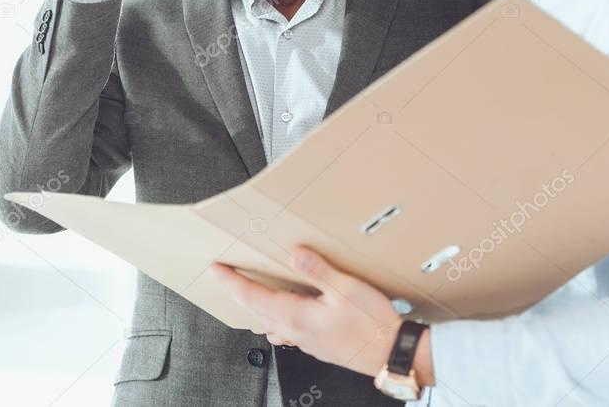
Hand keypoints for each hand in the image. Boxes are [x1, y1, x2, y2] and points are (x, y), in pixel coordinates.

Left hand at [210, 246, 433, 384]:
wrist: (392, 355)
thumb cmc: (373, 326)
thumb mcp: (346, 289)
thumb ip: (318, 270)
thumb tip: (295, 253)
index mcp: (295, 316)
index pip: (252, 297)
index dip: (231, 281)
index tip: (215, 270)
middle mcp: (295, 331)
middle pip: (255, 310)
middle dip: (237, 292)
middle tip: (224, 277)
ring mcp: (305, 341)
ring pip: (269, 322)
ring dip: (256, 307)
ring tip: (249, 292)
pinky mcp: (317, 344)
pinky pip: (286, 330)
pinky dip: (276, 318)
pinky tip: (284, 314)